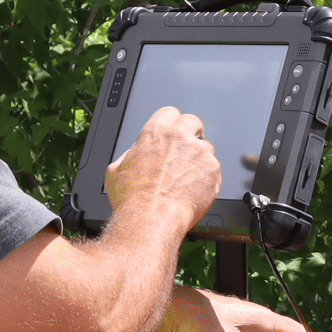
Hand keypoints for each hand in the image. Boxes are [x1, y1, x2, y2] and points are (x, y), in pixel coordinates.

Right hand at [105, 106, 220, 231]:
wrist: (152, 219)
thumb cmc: (133, 199)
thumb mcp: (117, 170)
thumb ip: (132, 154)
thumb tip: (137, 153)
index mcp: (155, 132)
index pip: (170, 113)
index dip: (171, 123)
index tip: (173, 132)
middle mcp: (180, 137)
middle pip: (192, 121)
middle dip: (190, 133)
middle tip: (185, 150)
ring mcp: (199, 152)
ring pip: (205, 146)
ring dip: (199, 158)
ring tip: (187, 178)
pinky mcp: (213, 169)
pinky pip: (214, 168)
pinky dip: (207, 177)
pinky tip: (194, 189)